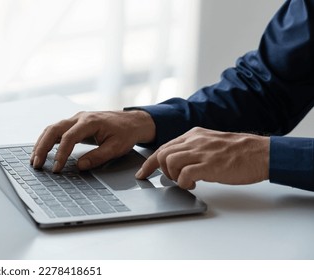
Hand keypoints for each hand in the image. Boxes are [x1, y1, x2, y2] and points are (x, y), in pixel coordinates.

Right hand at [31, 110, 155, 172]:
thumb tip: (79, 166)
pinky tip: (41, 152)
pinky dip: (47, 141)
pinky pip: (56, 131)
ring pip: (52, 129)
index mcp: (90, 122)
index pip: (69, 138)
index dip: (60, 154)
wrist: (133, 121)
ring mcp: (75, 119)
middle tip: (36, 163)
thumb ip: (97, 157)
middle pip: (53, 129)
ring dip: (41, 144)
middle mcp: (79, 118)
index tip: (56, 168)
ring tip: (34, 159)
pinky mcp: (74, 124)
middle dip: (42, 147)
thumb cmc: (126, 133)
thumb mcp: (116, 148)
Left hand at [136, 127, 269, 189]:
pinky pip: (184, 175)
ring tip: (185, 181)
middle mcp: (194, 141)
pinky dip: (184, 183)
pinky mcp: (209, 165)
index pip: (163, 147)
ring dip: (172, 176)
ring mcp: (201, 152)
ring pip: (169, 163)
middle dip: (161, 170)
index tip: (141, 174)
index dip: (149, 163)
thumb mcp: (211, 143)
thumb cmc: (239, 152)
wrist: (261, 154)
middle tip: (173, 179)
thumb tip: (177, 163)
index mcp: (194, 134)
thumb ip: (194, 149)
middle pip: (161, 154)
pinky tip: (194, 185)